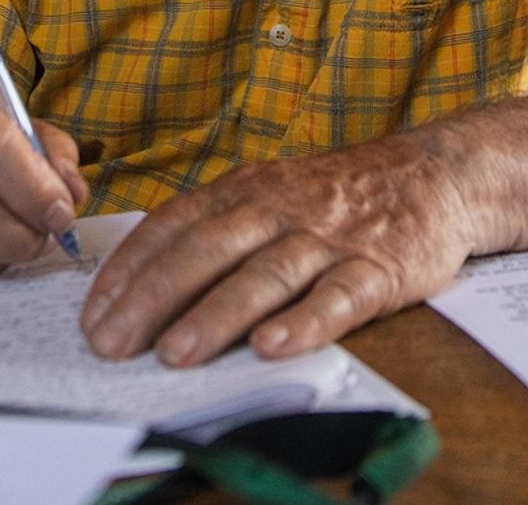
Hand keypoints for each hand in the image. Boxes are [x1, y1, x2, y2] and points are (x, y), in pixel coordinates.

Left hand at [79, 134, 476, 366]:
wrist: (434, 174)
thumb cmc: (336, 195)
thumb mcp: (268, 192)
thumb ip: (215, 229)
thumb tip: (142, 283)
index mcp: (244, 191)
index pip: (172, 226)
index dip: (128, 271)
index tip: (93, 314)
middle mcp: (279, 209)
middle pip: (206, 251)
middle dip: (153, 299)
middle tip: (112, 343)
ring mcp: (328, 239)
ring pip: (264, 276)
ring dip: (216, 315)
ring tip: (176, 353)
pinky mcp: (377, 269)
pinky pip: (336, 297)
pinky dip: (303, 323)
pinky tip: (272, 348)